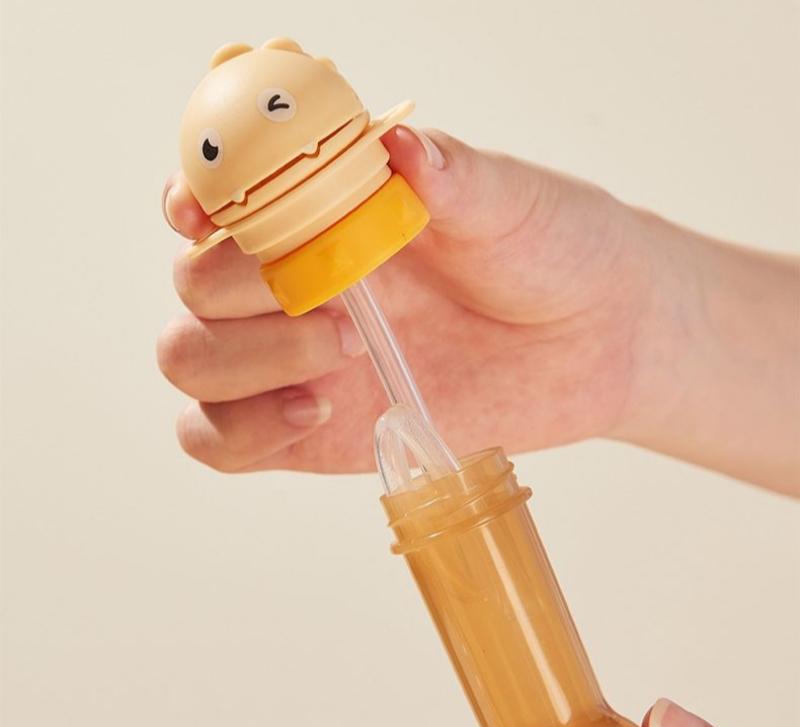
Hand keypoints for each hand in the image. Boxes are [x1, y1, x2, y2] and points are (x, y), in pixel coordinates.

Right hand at [158, 127, 669, 472]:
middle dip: (236, 295)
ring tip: (338, 360)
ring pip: (190, 360)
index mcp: (325, 210)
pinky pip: (221, 440)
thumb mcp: (507, 202)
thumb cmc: (552, 251)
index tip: (205, 214)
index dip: (191, 200)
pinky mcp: (309, 428)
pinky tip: (313, 412)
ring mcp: (294, 358)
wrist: (596, 339)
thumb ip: (449, 174)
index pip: (217, 196)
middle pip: (193, 286)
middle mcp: (295, 282)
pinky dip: (239, 432)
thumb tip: (398, 145)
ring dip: (238, 364)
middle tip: (333, 308)